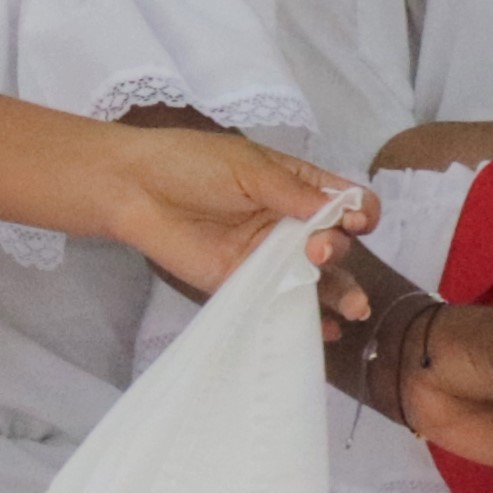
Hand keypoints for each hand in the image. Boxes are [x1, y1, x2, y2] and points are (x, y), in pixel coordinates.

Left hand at [105, 125, 370, 298]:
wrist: (133, 190)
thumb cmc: (190, 164)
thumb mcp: (248, 167)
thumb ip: (292, 192)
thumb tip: (341, 212)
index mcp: (295, 185)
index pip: (344, 201)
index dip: (359, 212)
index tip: (356, 222)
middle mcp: (288, 222)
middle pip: (336, 241)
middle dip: (338, 249)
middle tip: (319, 252)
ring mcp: (268, 255)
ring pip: (317, 277)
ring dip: (339, 291)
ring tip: (353, 308)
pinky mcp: (244, 282)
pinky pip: (281, 300)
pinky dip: (305, 315)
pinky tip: (324, 328)